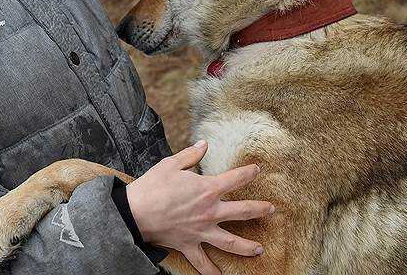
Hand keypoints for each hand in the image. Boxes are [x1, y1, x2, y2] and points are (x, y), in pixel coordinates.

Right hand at [126, 141, 273, 274]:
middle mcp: (210, 211)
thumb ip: (191, 154)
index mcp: (208, 189)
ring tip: (260, 249)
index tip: (257, 170)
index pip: (236, 179)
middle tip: (271, 209)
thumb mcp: (171, 164)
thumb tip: (204, 144)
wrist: (136, 212)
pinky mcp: (190, 245)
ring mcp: (202, 231)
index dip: (249, 173)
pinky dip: (211, 272)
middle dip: (260, 210)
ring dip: (248, 246)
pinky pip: (203, 263)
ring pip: (232, 242)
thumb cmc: (153, 187)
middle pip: (243, 211)